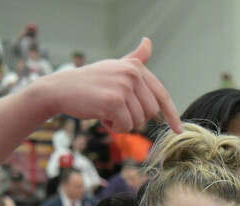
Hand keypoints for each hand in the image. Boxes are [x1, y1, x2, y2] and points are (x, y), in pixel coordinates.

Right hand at [37, 38, 179, 132]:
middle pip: (151, 112)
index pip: (161, 94)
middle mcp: (132, 73)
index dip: (172, 114)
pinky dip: (114, 127)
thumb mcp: (115, 67)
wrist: (60, 89)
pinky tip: (101, 116)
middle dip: (136, 118)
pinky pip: (126, 126)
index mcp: (135, 66)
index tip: (179, 130)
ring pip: (139, 121)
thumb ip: (135, 58)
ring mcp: (123, 86)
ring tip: (106, 110)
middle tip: (115, 110)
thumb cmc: (90, 81)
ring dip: (123, 123)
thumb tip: (148, 42)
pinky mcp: (114, 101)